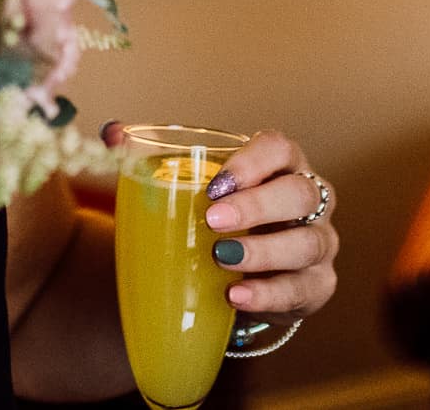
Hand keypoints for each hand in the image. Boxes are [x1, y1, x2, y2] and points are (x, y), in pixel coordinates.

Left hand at [103, 123, 338, 320]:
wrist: (234, 271)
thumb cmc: (212, 212)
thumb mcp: (186, 183)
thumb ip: (147, 155)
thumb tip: (111, 133)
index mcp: (279, 165)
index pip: (279, 149)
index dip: (253, 162)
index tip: (214, 183)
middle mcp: (309, 200)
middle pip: (301, 194)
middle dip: (257, 206)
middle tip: (213, 220)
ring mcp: (318, 243)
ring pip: (308, 243)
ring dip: (264, 252)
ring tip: (221, 258)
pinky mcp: (317, 284)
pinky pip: (303, 289)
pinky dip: (270, 294)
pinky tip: (236, 296)